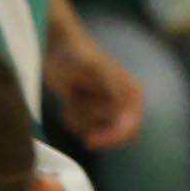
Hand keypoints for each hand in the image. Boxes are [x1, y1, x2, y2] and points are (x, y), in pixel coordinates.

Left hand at [41, 26, 141, 150]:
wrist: (56, 50)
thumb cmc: (73, 57)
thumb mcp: (89, 67)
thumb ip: (106, 80)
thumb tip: (121, 100)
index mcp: (133, 94)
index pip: (129, 129)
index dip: (111, 138)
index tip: (89, 140)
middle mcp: (126, 102)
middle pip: (115, 135)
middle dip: (91, 125)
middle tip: (71, 111)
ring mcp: (109, 107)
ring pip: (97, 132)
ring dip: (79, 120)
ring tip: (71, 98)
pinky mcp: (94, 110)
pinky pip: (86, 130)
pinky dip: (73, 120)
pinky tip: (69, 101)